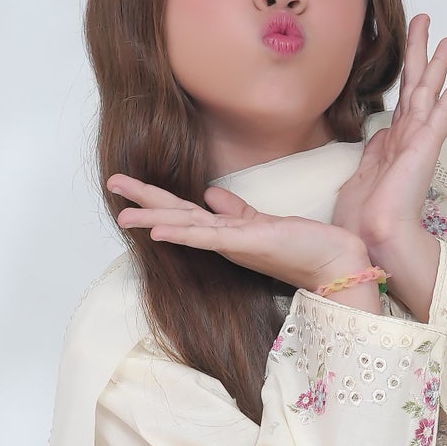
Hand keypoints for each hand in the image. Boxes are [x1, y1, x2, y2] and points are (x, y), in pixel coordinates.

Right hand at [109, 176, 376, 304]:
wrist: (334, 261)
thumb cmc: (304, 243)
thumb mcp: (262, 222)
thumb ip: (235, 211)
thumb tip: (211, 195)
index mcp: (226, 233)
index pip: (184, 211)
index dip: (157, 198)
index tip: (129, 184)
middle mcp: (224, 240)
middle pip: (176, 215)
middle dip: (143, 201)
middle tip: (112, 184)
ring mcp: (233, 243)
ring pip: (185, 226)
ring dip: (153, 218)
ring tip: (123, 212)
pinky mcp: (247, 243)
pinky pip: (207, 237)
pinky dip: (182, 233)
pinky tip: (159, 231)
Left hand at [329, 15, 446, 318]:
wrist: (374, 237)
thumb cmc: (364, 219)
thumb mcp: (359, 177)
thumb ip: (373, 153)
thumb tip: (379, 134)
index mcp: (392, 146)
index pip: (402, 103)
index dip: (405, 77)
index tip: (411, 56)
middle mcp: (408, 139)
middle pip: (415, 86)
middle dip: (420, 53)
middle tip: (425, 22)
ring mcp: (419, 141)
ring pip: (429, 90)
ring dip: (440, 62)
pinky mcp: (426, 146)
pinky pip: (442, 110)